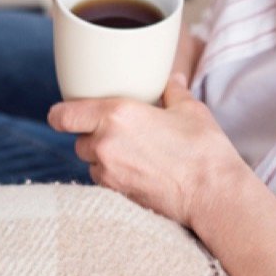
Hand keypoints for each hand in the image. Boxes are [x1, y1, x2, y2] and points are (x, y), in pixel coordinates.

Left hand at [46, 74, 249, 228]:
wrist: (214, 194)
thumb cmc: (204, 150)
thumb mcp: (190, 110)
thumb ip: (173, 92)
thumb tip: (172, 80)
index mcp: (116, 115)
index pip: (63, 115)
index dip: (60, 115)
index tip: (65, 115)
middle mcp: (105, 143)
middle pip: (78, 140)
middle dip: (92, 137)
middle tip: (118, 134)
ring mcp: (108, 173)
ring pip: (90, 163)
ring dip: (102, 159)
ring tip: (132, 155)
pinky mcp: (117, 195)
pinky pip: (103, 182)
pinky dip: (113, 177)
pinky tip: (138, 173)